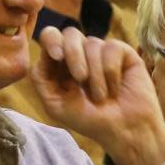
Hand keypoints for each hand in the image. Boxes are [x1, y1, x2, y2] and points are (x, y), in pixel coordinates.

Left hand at [32, 26, 164, 164]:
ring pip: (92, 43)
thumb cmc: (88, 120)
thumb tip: (40, 55)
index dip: (51, 40)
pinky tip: (115, 88)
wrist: (123, 130)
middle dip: (73, 54)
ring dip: (95, 74)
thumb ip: (40, 79)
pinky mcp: (123, 52)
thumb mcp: (55, 105)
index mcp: (60, 64)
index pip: (50, 37)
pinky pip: (112, 47)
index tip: (57, 56)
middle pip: (71, 33)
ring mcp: (101, 52)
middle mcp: (81, 54)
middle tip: (80, 78)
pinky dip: (111, 71)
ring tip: (101, 96)